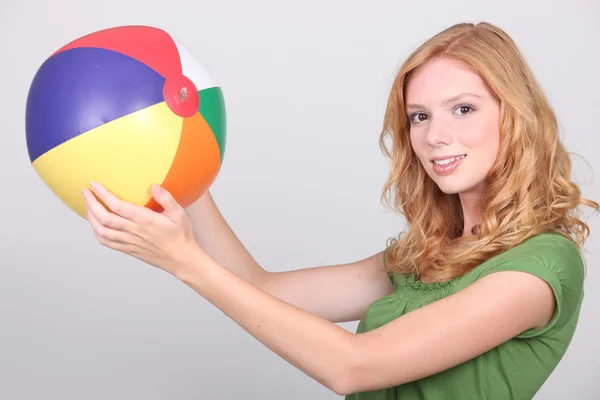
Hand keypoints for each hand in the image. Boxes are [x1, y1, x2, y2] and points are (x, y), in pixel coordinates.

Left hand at [82, 181, 198, 275]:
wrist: (181, 259)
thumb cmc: (181, 235)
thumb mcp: (179, 214)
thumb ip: (166, 198)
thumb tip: (154, 186)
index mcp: (144, 220)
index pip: (117, 206)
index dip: (103, 194)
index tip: (94, 184)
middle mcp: (133, 231)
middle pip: (104, 217)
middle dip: (91, 203)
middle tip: (84, 192)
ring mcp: (129, 242)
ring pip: (102, 231)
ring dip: (91, 218)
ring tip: (88, 206)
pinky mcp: (129, 249)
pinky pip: (107, 242)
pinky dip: (97, 233)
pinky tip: (96, 226)